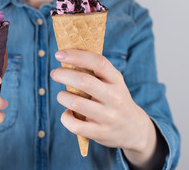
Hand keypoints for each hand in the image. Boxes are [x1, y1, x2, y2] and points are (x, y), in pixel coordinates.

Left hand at [51, 50, 159, 167]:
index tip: (59, 55)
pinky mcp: (100, 133)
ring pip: (76, 103)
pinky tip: (68, 113)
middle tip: (55, 74)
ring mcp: (108, 117)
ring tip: (62, 95)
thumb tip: (66, 56)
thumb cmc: (114, 98)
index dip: (76, 56)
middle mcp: (114, 97)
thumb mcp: (112, 82)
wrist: (134, 129)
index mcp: (116, 80)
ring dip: (62, 96)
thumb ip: (95, 70)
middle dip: (63, 75)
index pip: (98, 62)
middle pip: (84, 82)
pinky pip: (75, 125)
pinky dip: (65, 117)